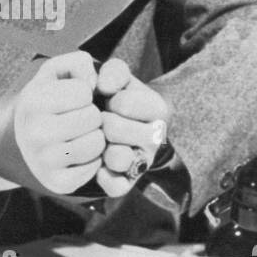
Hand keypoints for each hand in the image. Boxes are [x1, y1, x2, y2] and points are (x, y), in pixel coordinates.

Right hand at [10, 51, 105, 194]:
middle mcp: (36, 133)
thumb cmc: (37, 104)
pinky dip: (90, 160)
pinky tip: (75, 154)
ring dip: (93, 137)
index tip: (67, 99)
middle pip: (93, 118)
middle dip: (89, 115)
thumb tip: (97, 83)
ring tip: (76, 135)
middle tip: (74, 118)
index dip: (81, 92)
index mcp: (33, 103)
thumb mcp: (48, 74)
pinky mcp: (57, 184)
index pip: (84, 91)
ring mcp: (45, 162)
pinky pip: (94, 168)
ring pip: (97, 144)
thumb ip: (76, 62)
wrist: (3, 145)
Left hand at [93, 58, 169, 197]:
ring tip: (100, 140)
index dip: (107, 99)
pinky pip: (115, 185)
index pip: (123, 103)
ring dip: (100, 148)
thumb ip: (114, 70)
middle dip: (101, 122)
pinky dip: (102, 176)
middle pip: (113, 129)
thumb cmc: (115, 97)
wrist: (111, 123)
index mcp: (157, 108)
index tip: (109, 99)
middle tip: (102, 121)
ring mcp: (143, 162)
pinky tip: (98, 162)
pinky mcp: (128, 184)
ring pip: (117, 158)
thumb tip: (104, 85)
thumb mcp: (117, 77)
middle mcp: (156, 138)